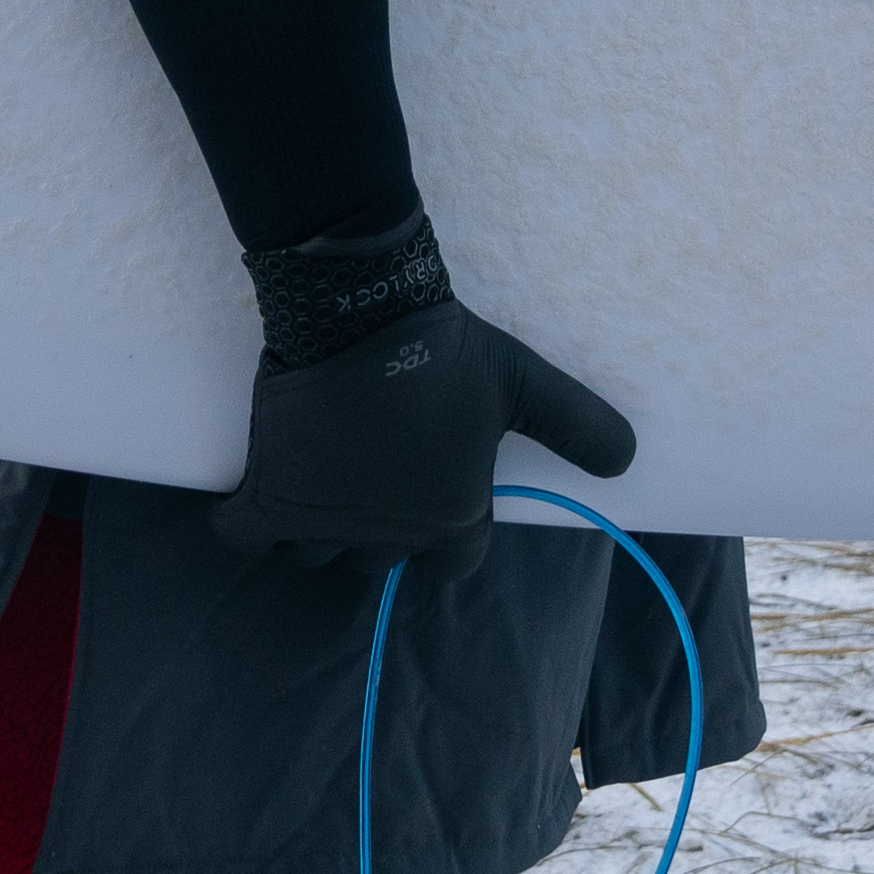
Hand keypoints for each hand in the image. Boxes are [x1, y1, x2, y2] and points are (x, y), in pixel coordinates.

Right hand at [210, 298, 639, 565]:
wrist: (361, 310)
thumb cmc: (446, 351)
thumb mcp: (525, 384)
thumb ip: (578, 427)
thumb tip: (628, 462)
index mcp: (453, 518)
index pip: (454, 563)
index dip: (443, 535)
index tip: (427, 493)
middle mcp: (390, 535)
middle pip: (381, 557)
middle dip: (378, 524)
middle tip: (372, 468)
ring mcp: (325, 522)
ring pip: (316, 552)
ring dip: (317, 526)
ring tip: (321, 474)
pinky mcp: (270, 499)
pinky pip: (245, 538)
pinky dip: (247, 527)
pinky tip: (257, 501)